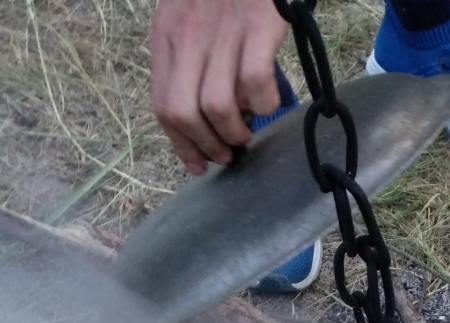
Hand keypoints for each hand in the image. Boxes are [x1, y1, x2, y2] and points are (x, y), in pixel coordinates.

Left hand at [151, 0, 288, 173]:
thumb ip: (188, 57)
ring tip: (248, 132)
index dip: (181, 144)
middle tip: (227, 152)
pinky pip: (256, 84)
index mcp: (167, 34)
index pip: (163, 105)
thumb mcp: (189, 16)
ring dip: (235, 132)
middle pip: (183, 113)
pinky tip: (270, 103)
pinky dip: (264, 104)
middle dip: (206, 145)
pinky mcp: (257, 28)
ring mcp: (223, 32)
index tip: (198, 163)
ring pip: (217, 107)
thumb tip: (199, 114)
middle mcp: (188, 36)